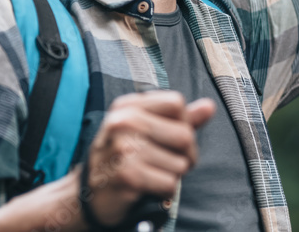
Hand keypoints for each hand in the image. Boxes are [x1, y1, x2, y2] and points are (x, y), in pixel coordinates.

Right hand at [81, 91, 215, 225]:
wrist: (88, 195)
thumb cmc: (122, 158)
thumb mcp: (145, 130)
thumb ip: (179, 119)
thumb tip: (209, 106)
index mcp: (128, 106)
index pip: (176, 103)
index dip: (184, 123)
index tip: (171, 137)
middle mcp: (123, 122)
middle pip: (185, 135)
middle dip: (185, 155)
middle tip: (165, 163)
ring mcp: (124, 149)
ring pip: (181, 164)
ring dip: (172, 175)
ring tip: (152, 174)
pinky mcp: (128, 176)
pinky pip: (170, 184)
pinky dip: (164, 190)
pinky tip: (147, 187)